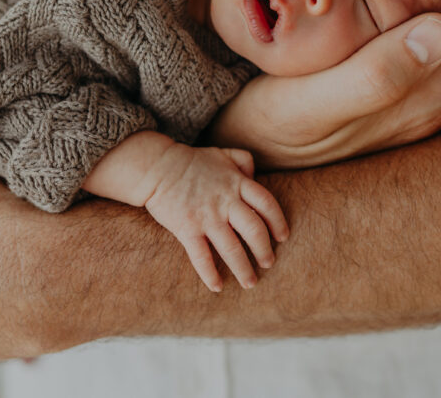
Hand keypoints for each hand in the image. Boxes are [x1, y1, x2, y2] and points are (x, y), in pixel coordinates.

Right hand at [143, 144, 288, 291]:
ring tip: (250, 282)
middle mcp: (225, 201)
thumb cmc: (191, 162)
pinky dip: (210, 274)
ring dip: (244, 269)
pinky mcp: (187, 229)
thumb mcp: (222, 153)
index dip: (278, 222)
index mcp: (237, 183)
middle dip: (264, 251)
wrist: (157, 167)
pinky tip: (217, 286)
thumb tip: (255, 177)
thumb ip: (243, 161)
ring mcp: (206, 216)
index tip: (283, 237)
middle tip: (269, 263)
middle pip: (254, 230)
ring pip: (232, 249)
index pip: (267, 204)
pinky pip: (202, 257)